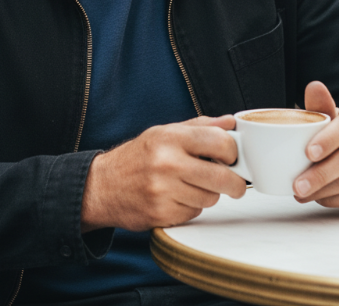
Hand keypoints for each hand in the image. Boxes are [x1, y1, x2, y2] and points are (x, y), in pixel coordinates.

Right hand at [80, 115, 246, 232]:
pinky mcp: (162, 214)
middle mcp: (167, 162)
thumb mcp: (165, 132)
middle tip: (235, 183)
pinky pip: (194, 213)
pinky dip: (191, 208)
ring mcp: (164, 190)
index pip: (220, 142)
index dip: (233, 151)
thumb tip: (230, 123)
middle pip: (222, 177)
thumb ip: (200, 126)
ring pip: (210, 198)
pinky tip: (177, 198)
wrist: (103, 185)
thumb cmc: (138, 157)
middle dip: (235, 183)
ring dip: (208, 194)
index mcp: (170, 137)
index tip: (232, 157)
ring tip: (191, 185)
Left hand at [293, 82, 338, 207]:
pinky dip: (333, 200)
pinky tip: (317, 198)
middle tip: (298, 184)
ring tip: (301, 193)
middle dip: (320, 174)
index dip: (328, 140)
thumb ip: (322, 106)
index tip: (308, 152)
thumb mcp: (338, 117)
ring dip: (323, 190)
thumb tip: (313, 87)